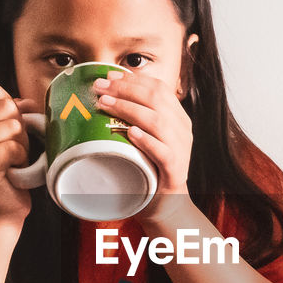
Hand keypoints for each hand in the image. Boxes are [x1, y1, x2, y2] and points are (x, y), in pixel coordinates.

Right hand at [0, 83, 39, 221]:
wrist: (0, 208)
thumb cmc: (6, 169)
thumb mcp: (9, 133)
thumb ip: (14, 112)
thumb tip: (27, 102)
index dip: (11, 108)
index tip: (6, 131)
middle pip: (5, 106)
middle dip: (19, 127)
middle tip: (11, 149)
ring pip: (12, 126)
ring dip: (21, 145)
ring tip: (11, 160)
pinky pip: (13, 147)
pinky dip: (20, 159)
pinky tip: (12, 170)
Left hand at [92, 69, 192, 215]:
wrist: (167, 204)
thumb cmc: (149, 168)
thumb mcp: (146, 137)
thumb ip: (135, 118)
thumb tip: (105, 94)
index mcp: (178, 118)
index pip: (159, 88)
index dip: (132, 79)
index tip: (108, 77)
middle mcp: (183, 130)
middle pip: (156, 99)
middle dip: (124, 89)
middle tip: (99, 89)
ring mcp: (181, 151)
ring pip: (158, 121)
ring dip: (129, 109)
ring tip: (105, 105)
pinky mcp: (175, 172)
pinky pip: (164, 152)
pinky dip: (147, 140)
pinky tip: (130, 133)